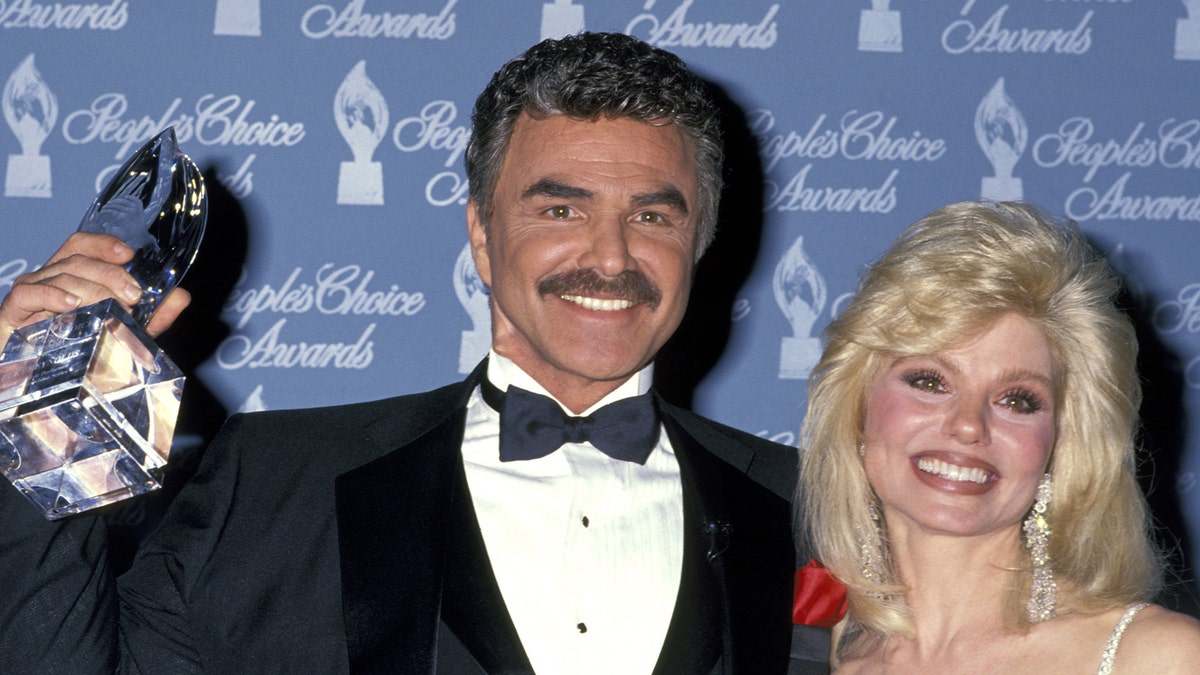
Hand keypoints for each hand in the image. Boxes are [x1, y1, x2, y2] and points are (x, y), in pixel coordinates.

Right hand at [0, 232, 190, 345]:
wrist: (36, 387)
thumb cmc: (78, 352)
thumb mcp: (123, 332)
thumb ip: (153, 316)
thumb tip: (182, 296)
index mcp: (70, 277)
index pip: (81, 245)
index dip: (103, 244)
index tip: (128, 255)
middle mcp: (48, 279)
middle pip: (77, 259)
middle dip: (110, 273)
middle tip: (134, 295)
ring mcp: (29, 294)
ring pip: (60, 275)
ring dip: (91, 288)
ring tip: (113, 305)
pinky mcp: (11, 313)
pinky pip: (29, 294)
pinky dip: (52, 295)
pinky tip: (72, 305)